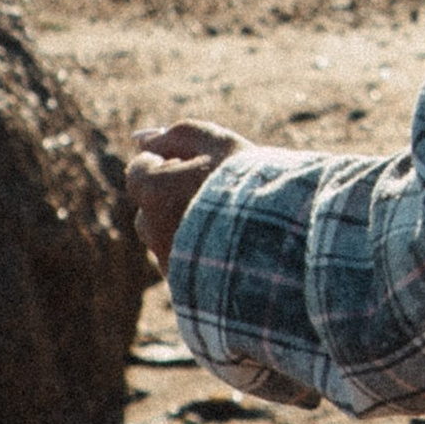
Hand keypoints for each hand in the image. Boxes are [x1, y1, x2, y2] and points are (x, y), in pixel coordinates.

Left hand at [125, 119, 239, 274]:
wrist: (285, 244)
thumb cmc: (251, 184)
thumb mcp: (221, 145)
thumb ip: (178, 135)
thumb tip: (139, 139)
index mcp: (155, 191)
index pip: (140, 171)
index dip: (170, 164)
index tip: (202, 168)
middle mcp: (153, 230)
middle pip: (150, 208)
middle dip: (172, 199)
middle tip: (217, 194)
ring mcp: (168, 262)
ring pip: (166, 238)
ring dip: (185, 228)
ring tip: (229, 222)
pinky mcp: (184, 288)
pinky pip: (184, 264)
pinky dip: (200, 255)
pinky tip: (230, 248)